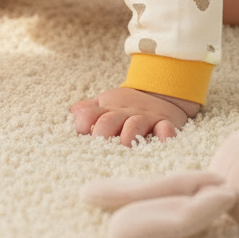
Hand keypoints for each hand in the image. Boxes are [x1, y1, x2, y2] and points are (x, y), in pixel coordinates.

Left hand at [71, 87, 200, 145]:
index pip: (91, 113)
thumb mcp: (107, 103)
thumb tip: (73, 113)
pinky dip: (165, 134)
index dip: (84, 121)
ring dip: (129, 134)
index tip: (81, 131)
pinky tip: (163, 139)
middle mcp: (125, 113)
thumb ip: (89, 110)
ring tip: (126, 144)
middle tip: (100, 144)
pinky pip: (165, 128)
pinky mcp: (164, 123)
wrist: (162, 93)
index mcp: (108, 109)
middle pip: (110, 120)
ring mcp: (145, 118)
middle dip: (103, 131)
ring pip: (135, 125)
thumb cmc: (127, 106)